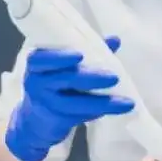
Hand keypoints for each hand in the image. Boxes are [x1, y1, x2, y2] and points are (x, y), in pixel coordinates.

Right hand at [6, 36, 135, 160]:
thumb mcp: (64, 65)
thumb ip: (89, 51)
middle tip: (114, 77)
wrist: (37, 118)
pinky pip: (79, 116)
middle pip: (65, 79)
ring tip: (125, 102)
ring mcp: (46, 103)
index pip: (42, 58)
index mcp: (37, 63)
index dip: (60, 57)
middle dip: (91, 78)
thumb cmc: (53, 81)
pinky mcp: (57, 120)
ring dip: (101, 102)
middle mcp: (37, 83)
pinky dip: (97, 112)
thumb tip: (115, 39)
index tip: (80, 55)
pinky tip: (114, 108)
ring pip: (74, 103)